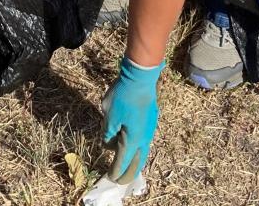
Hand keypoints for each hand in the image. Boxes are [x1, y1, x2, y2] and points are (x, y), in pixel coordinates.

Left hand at [101, 57, 164, 183]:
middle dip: (127, 174)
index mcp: (132, 140)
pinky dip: (137, 150)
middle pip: (136, 164)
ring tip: (125, 166)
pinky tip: (131, 146)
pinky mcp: (151, 122)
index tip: (109, 178)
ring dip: (133, 162)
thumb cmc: (122, 96)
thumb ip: (107, 133)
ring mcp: (150, 130)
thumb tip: (109, 144)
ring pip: (142, 153)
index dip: (114, 172)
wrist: (140, 78)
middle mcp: (144, 139)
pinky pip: (144, 142)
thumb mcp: (108, 115)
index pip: (122, 163)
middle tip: (118, 180)